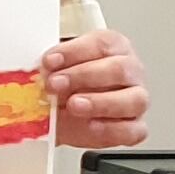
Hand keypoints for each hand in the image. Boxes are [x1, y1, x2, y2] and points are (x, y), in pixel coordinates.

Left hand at [43, 29, 149, 149]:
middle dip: (83, 76)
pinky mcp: (135, 127)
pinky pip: (133, 130)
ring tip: (73, 105)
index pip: (102, 43)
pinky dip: (112, 129)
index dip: (75, 51)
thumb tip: (38, 69)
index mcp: (113, 48)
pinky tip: (91, 126)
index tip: (49, 61)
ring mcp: (136, 100)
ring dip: (100, 103)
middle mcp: (130, 71)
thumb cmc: (64, 85)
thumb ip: (50, 67)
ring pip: (134, 99)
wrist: (63, 114)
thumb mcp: (54, 70)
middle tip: (55, 84)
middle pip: (119, 68)